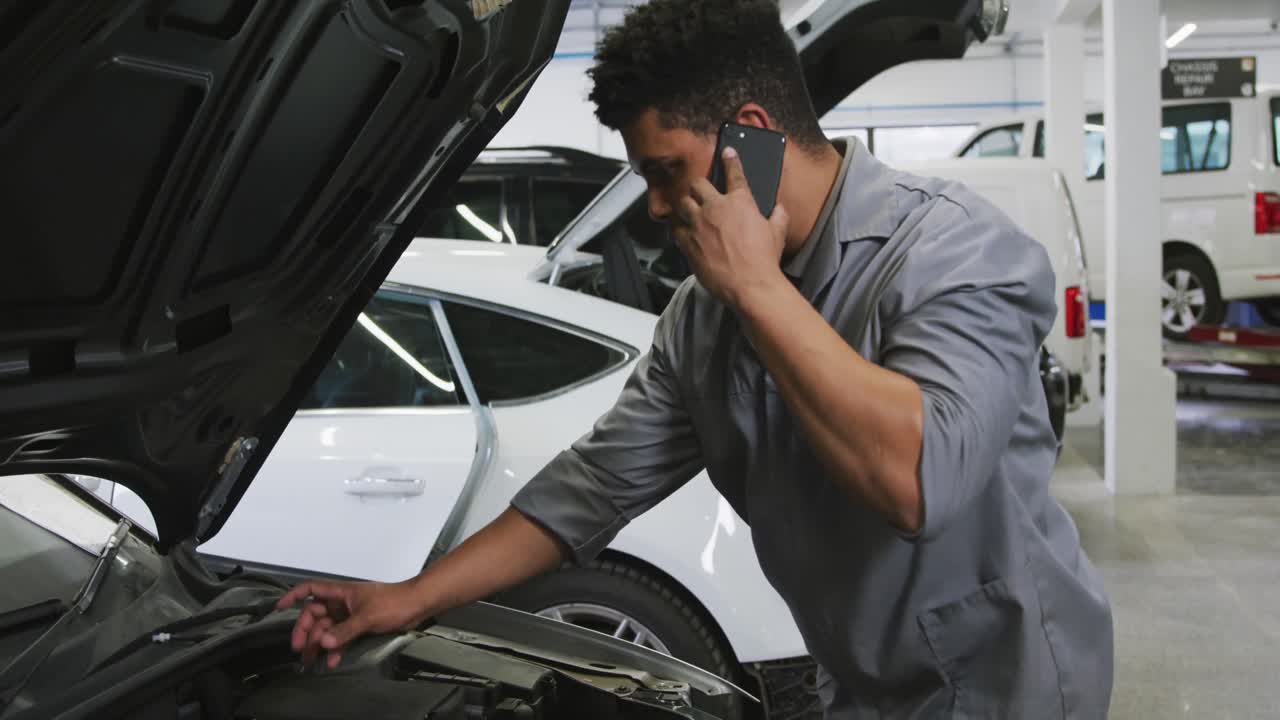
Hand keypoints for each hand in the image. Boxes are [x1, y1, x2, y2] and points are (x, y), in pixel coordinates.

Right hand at [276, 578, 432, 669]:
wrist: (416, 606)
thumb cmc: (395, 601)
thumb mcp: (367, 616)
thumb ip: (345, 630)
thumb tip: (324, 641)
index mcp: (341, 592)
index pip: (311, 589)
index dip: (293, 596)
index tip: (279, 608)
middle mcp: (342, 602)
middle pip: (315, 614)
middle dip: (305, 630)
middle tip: (299, 648)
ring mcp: (349, 614)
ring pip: (326, 629)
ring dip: (319, 644)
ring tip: (310, 660)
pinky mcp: (358, 626)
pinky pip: (340, 637)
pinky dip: (335, 648)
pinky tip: (332, 660)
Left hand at [675, 146, 789, 309]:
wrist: (749, 284)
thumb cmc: (763, 260)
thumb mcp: (778, 233)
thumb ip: (778, 215)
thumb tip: (779, 209)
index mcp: (740, 201)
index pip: (734, 172)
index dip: (730, 159)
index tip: (727, 152)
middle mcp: (716, 208)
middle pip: (698, 184)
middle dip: (699, 186)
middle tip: (702, 192)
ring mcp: (699, 225)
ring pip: (682, 204)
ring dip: (685, 206)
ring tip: (689, 211)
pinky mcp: (688, 243)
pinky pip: (676, 229)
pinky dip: (680, 229)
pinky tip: (684, 232)